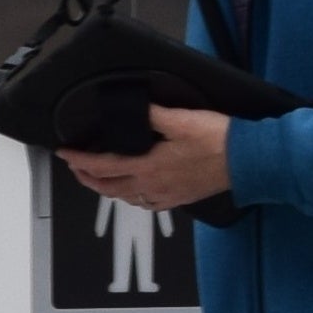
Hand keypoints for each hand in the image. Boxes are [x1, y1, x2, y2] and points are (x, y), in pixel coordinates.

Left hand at [61, 104, 233, 212]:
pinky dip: (132, 197)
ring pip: (125, 198)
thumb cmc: (217, 140)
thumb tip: (131, 108)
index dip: (79, 160)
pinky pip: (146, 204)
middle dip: (87, 178)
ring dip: (108, 188)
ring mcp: (165, 195)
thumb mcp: (180, 120)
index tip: (65, 153)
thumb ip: (151, 115)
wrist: (247, 161)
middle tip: (77, 168)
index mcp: (147, 166)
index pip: (101, 166)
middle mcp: (151, 186)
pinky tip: (134, 191)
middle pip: (108, 188)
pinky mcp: (179, 199)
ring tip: (100, 178)